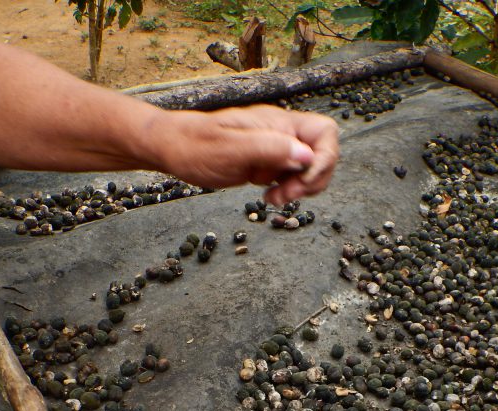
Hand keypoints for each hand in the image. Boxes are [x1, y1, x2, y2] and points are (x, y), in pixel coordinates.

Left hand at [147, 105, 338, 205]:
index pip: (325, 132)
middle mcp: (281, 133)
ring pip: (309, 168)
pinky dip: (287, 191)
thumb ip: (268, 148)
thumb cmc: (195, 145)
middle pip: (323, 154)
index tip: (301, 179)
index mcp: (278, 123)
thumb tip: (305, 156)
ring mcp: (274, 148)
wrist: (172, 148)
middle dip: (313, 179)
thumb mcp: (230, 148)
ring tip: (274, 199)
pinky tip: (267, 197)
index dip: (323, 159)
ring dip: (300, 189)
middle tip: (287, 195)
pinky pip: (290, 177)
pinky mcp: (266, 163)